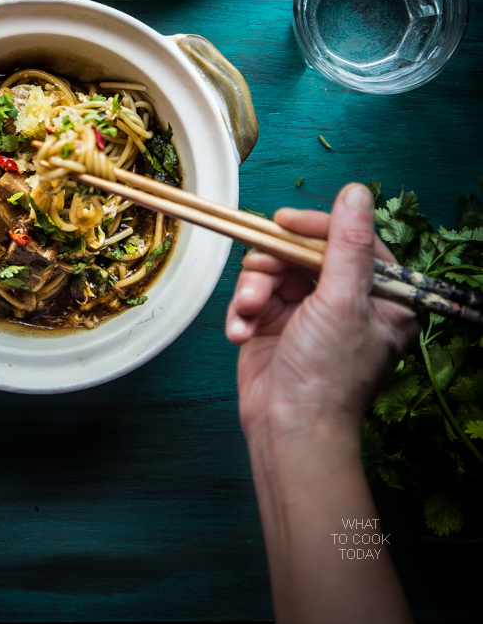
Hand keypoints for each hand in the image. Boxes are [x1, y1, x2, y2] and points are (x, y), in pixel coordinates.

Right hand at [226, 183, 419, 442]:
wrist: (288, 430)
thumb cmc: (328, 377)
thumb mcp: (342, 302)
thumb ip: (347, 244)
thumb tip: (356, 193)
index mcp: (381, 295)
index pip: (351, 239)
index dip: (317, 226)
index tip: (286, 222)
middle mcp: (345, 299)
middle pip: (303, 250)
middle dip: (275, 263)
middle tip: (261, 273)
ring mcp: (308, 311)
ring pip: (271, 269)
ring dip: (254, 289)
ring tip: (249, 314)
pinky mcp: (274, 323)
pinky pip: (253, 295)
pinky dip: (243, 311)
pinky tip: (241, 332)